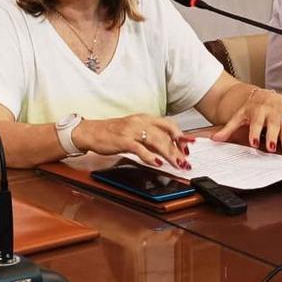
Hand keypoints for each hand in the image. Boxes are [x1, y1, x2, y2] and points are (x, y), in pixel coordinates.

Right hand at [71, 115, 192, 169]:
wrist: (91, 132)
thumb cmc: (112, 133)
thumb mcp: (134, 130)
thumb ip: (149, 137)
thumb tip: (166, 147)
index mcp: (144, 118)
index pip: (168, 124)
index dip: (180, 135)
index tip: (189, 145)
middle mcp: (140, 121)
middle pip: (165, 133)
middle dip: (177, 148)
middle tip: (185, 160)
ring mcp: (132, 130)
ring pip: (156, 140)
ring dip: (169, 154)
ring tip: (176, 164)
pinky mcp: (123, 140)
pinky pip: (140, 148)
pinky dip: (150, 156)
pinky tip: (157, 163)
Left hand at [211, 87, 281, 151]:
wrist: (261, 94)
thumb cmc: (250, 108)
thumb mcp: (237, 116)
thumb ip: (227, 129)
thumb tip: (215, 138)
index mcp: (256, 110)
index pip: (255, 123)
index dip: (255, 133)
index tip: (255, 143)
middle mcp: (269, 111)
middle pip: (271, 124)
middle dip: (272, 135)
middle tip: (272, 147)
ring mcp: (280, 113)